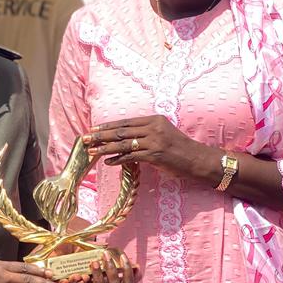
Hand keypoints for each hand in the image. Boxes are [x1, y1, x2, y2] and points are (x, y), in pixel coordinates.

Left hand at [59, 251, 140, 282]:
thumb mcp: (111, 280)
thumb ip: (120, 272)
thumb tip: (137, 265)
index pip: (128, 282)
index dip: (127, 269)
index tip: (122, 255)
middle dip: (111, 269)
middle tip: (105, 254)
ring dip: (98, 276)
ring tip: (93, 262)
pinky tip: (79, 279)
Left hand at [84, 116, 212, 178]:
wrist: (198, 159)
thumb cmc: (180, 149)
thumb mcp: (163, 134)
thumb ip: (145, 133)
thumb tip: (124, 139)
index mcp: (154, 120)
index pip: (126, 122)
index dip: (107, 126)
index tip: (93, 128)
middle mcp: (153, 127)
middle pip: (121, 131)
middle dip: (100, 135)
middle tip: (85, 138)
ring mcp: (154, 141)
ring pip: (123, 144)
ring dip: (105, 148)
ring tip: (91, 151)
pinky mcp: (155, 155)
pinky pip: (132, 156)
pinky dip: (118, 159)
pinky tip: (108, 162)